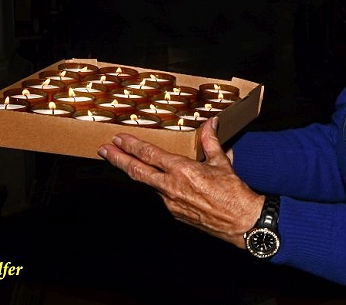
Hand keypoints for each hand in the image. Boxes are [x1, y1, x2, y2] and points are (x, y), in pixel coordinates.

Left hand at [98, 116, 263, 247]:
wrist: (241, 221)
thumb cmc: (233, 192)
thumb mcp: (222, 162)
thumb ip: (211, 141)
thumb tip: (210, 124)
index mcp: (182, 170)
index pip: (149, 155)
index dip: (132, 145)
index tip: (118, 139)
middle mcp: (171, 187)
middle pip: (137, 171)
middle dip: (118, 159)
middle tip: (104, 150)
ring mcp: (171, 203)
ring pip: (149, 184)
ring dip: (139, 173)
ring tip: (130, 163)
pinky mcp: (175, 214)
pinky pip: (164, 196)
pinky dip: (161, 186)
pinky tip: (165, 182)